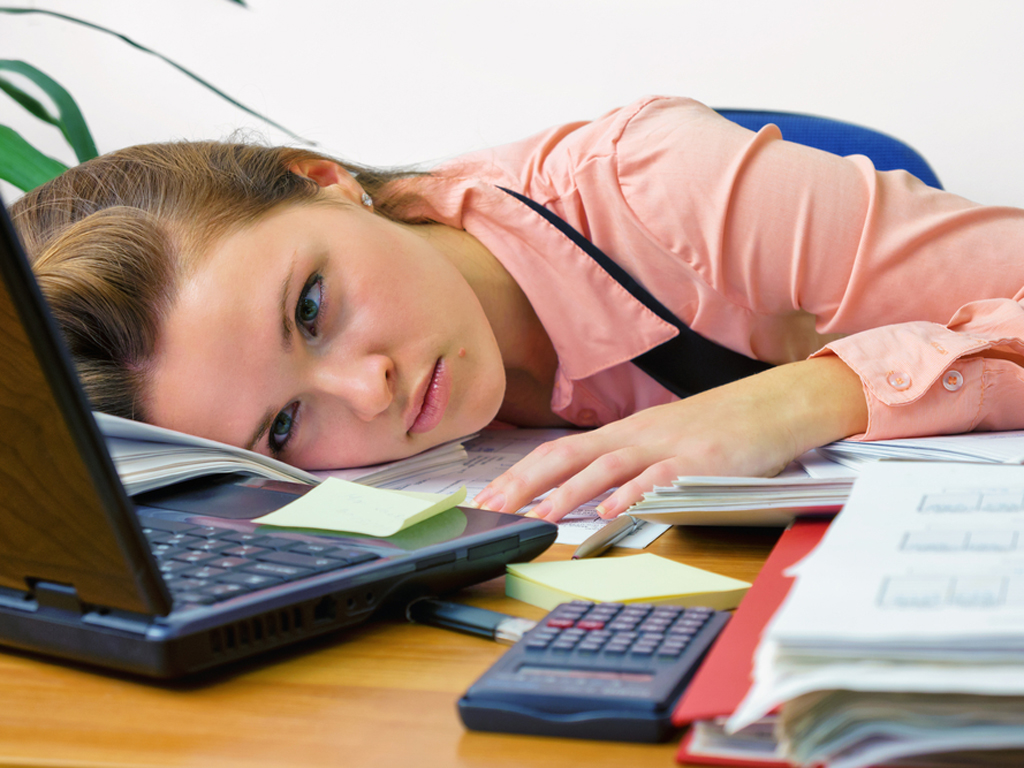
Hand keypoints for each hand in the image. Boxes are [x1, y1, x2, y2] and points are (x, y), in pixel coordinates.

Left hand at [469, 356, 867, 521]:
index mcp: (623, 434)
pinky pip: (660, 478)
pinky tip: (611, 512)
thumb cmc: (718, 427)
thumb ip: (625, 465)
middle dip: (526, 483)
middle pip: (568, 455)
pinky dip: (634, 495)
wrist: (773, 404)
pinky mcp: (699, 461)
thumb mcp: (661, 442)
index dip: (520, 473)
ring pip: (606, 468)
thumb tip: (587, 494)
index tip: (489, 495)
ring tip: (539, 516)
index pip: (558, 451)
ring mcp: (666, 446)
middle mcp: (635, 436)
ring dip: (569, 493)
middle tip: (492, 507)